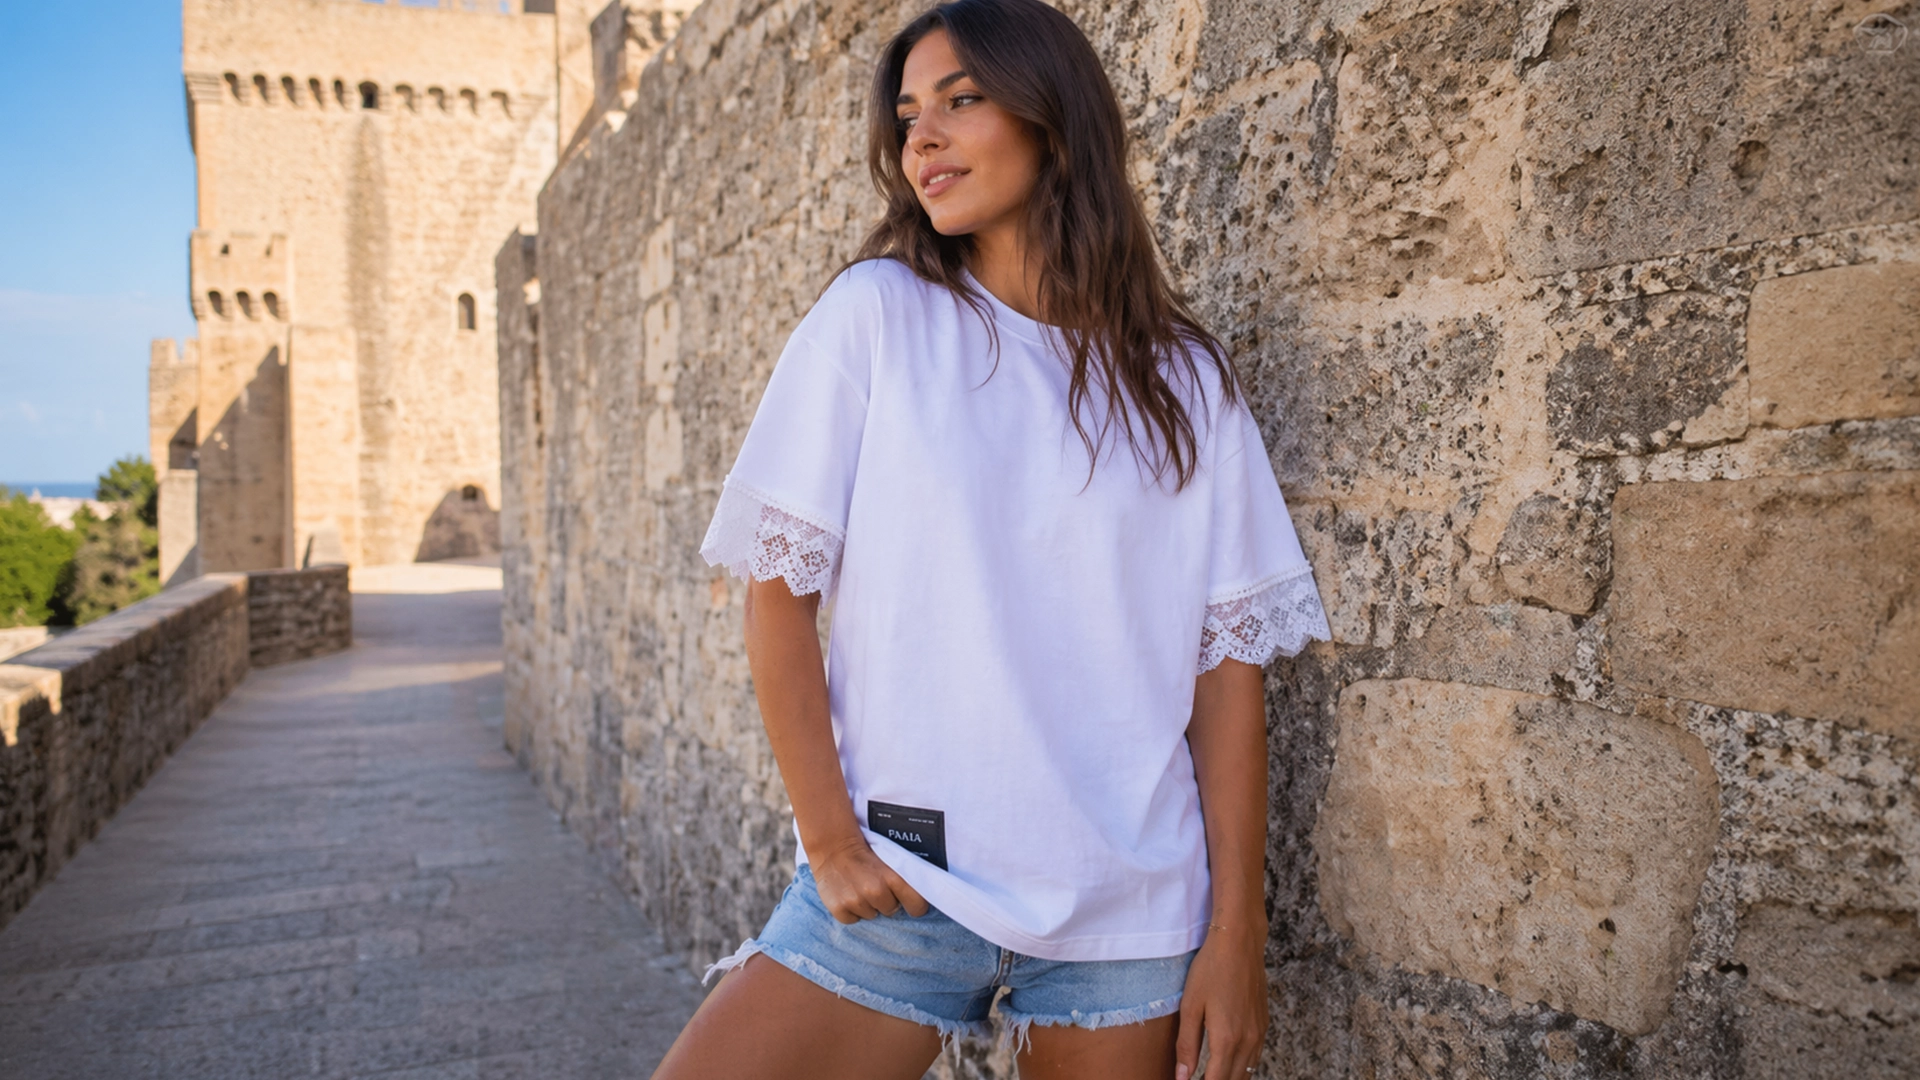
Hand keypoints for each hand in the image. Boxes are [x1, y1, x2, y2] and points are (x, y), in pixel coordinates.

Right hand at [808, 834, 930, 923]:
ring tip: (858, 887)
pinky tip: (846, 894)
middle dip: (886, 901)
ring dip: (866, 905)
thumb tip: (916, 898)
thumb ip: (902, 879)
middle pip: (892, 911)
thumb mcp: (888, 860)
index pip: (917, 906)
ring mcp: (856, 901)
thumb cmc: (864, 853)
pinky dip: (850, 910)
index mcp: (893, 878)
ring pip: (871, 915)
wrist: (832, 847)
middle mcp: (876, 891)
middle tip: (874, 885)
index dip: (914, 905)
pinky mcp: (839, 909)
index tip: (908, 901)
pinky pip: (853, 919)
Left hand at [1174, 922, 1268, 1078]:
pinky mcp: (1263, 1024)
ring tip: (1211, 1075)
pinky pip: (1255, 1057)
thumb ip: (1187, 1045)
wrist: (1239, 943)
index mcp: (1227, 1039)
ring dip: (1230, 1078)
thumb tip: (1181, 1076)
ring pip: (1247, 1072)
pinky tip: (1229, 1064)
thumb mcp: (1190, 1006)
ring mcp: (1259, 1033)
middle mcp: (1247, 1041)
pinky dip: (1243, 1067)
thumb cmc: (1210, 970)